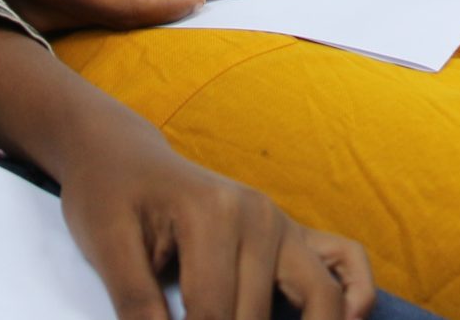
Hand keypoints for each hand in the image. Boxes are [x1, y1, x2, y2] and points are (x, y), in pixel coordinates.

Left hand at [56, 120, 375, 319]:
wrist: (123, 156)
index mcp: (213, 214)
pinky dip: (353, 298)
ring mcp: (283, 222)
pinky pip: (347, 261)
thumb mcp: (105, 247)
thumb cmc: (109, 197)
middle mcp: (261, 216)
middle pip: (259, 319)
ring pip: (320, 300)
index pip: (212, 317)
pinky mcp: (293, 231)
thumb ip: (136, 305)